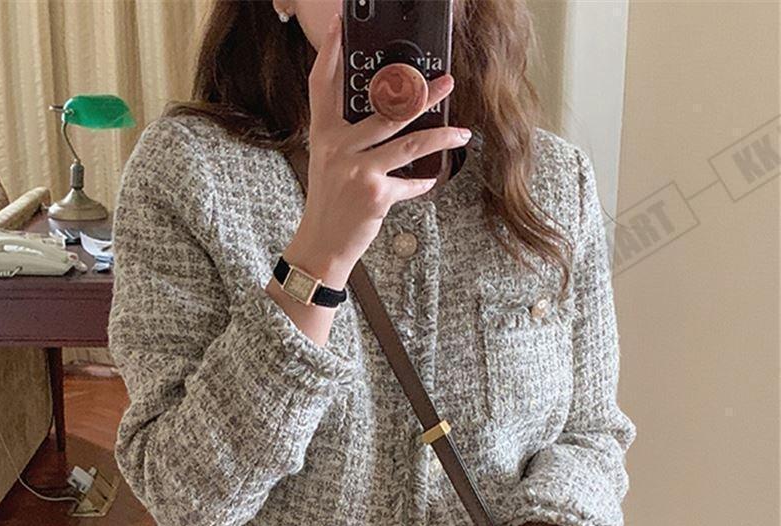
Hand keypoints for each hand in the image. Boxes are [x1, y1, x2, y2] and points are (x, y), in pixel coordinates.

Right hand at [287, 10, 472, 283]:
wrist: (322, 244)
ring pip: (409, 143)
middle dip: (421, 94)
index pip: (323, 83)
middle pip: (385, 109)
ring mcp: (358, 170)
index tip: (344, 23)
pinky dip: (422, 184)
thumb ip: (348, 137)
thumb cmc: (329, 202)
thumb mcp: (328, 163)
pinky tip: (429, 181)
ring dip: (440, 135)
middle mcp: (338, 147)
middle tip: (445, 80)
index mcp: (323, 134)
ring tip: (460, 130)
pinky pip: (410, 183)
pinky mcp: (376, 194)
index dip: (333, 51)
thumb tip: (388, 116)